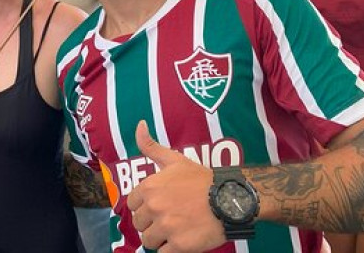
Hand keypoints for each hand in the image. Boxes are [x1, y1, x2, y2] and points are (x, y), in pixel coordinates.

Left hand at [126, 121, 223, 251]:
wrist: (231, 198)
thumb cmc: (202, 179)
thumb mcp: (175, 159)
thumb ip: (152, 146)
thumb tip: (139, 124)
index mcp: (150, 187)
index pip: (132, 205)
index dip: (144, 208)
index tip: (157, 208)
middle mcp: (154, 207)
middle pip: (139, 225)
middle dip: (151, 224)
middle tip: (169, 220)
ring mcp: (166, 227)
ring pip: (148, 241)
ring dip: (159, 239)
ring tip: (174, 232)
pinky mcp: (180, 246)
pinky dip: (170, 250)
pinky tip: (181, 242)